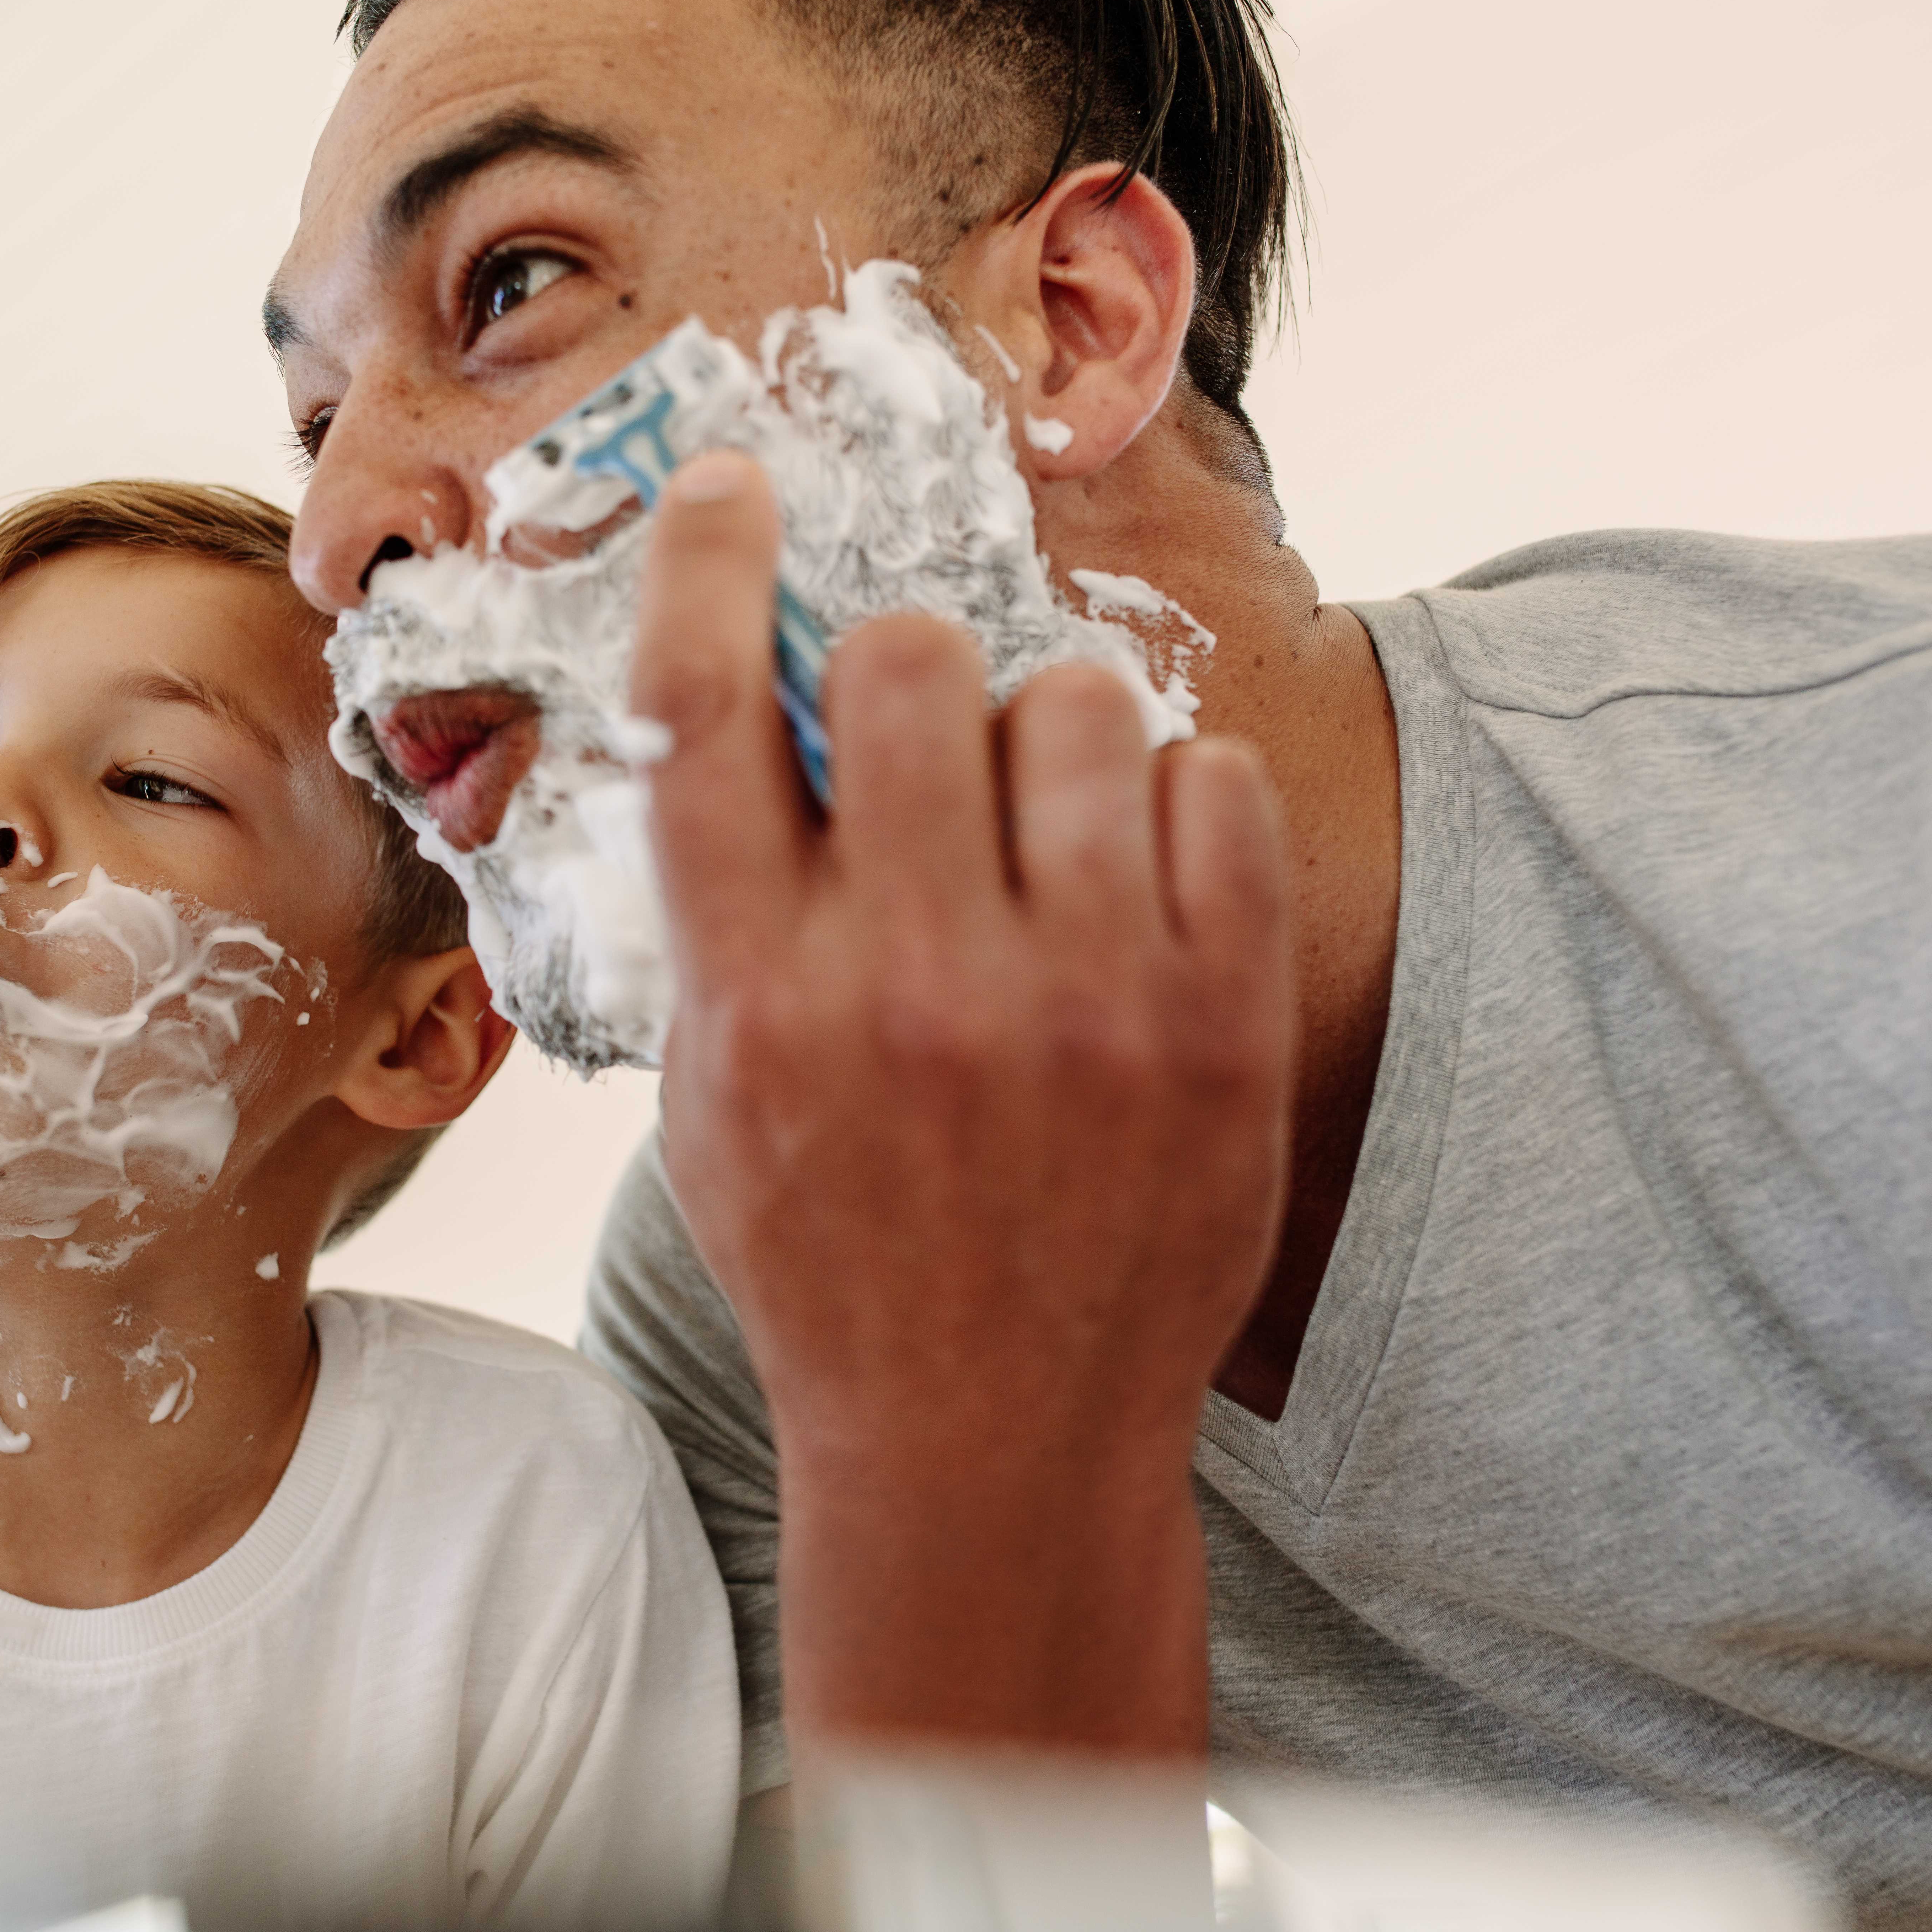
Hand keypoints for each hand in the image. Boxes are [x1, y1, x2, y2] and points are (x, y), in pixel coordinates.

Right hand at [631, 451, 1296, 1761]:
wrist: (994, 1441)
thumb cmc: (841, 1260)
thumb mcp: (721, 1102)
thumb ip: (732, 916)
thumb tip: (764, 710)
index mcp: (762, 996)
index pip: (710, 707)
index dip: (711, 562)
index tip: (731, 490)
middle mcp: (914, 980)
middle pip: (914, 662)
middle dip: (916, 672)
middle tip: (935, 744)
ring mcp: (1084, 998)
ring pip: (1078, 700)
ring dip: (1051, 736)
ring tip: (1050, 834)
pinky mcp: (1221, 1019)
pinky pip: (1218, 782)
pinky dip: (1178, 802)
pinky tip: (1142, 886)